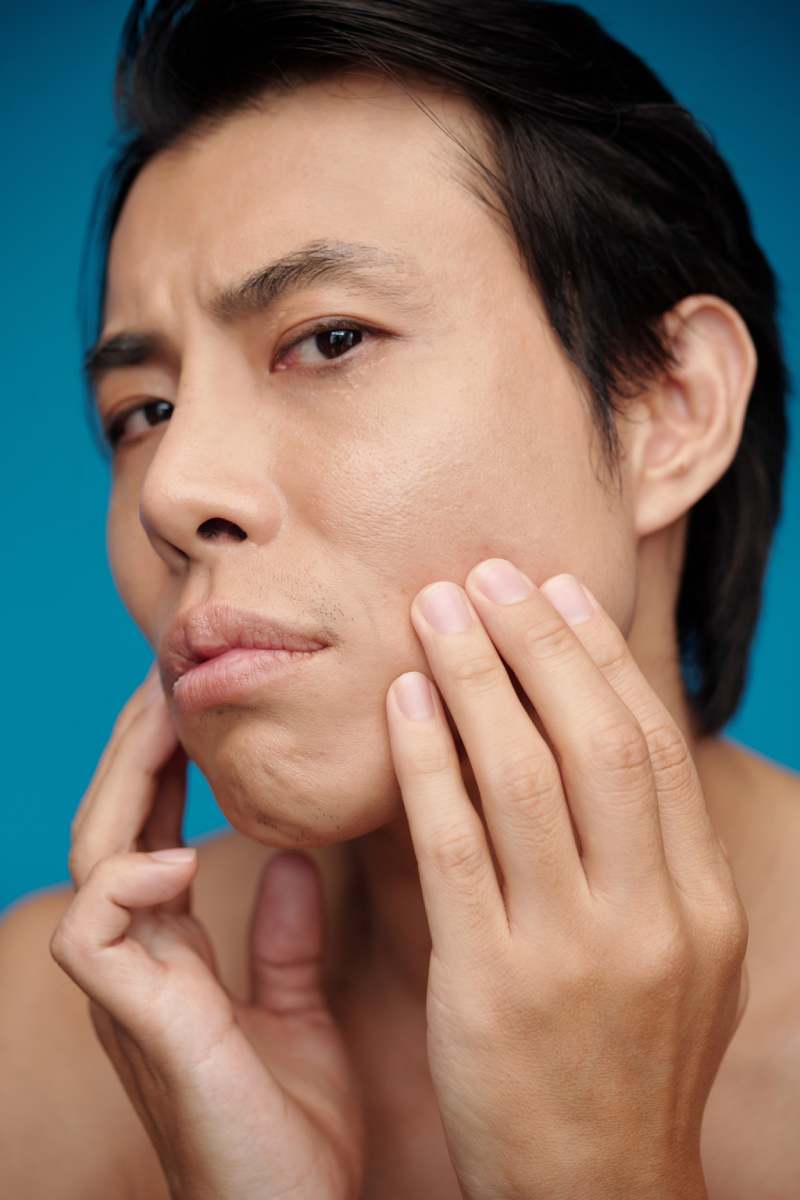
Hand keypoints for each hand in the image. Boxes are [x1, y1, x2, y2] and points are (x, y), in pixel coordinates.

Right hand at [50, 667, 363, 1199]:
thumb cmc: (293, 1136)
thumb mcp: (298, 1014)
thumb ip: (286, 940)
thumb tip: (290, 858)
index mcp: (176, 951)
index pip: (155, 827)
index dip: (171, 758)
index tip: (207, 698)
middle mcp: (142, 959)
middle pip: (116, 820)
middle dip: (142, 743)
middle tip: (178, 674)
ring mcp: (131, 990)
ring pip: (95, 855)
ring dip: (129, 779)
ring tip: (169, 718)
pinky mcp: (140, 1025)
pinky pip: (94, 932)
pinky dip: (127, 881)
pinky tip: (178, 849)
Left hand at [385, 560, 748, 1199]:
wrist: (593, 1190)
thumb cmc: (624, 1060)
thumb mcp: (679, 958)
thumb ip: (649, 855)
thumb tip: (597, 735)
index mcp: (701, 902)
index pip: (652, 744)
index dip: (601, 656)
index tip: (558, 590)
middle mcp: (649, 916)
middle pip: (594, 739)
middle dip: (537, 641)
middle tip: (487, 572)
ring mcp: (571, 951)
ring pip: (522, 774)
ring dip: (475, 676)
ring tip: (435, 607)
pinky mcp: (490, 983)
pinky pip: (453, 844)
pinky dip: (427, 759)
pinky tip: (402, 701)